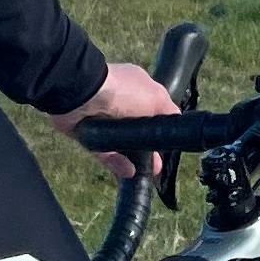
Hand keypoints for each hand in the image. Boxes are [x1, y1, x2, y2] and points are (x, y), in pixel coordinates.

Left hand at [57, 58, 176, 178]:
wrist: (83, 95)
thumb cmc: (124, 91)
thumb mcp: (157, 98)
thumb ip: (168, 113)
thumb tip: (176, 124)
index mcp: (136, 87)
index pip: (152, 108)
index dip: (160, 127)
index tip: (167, 144)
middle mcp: (119, 101)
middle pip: (136, 129)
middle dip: (147, 148)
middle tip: (156, 166)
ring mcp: (102, 117)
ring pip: (120, 143)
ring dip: (131, 158)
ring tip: (142, 173)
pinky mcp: (87, 133)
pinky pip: (103, 151)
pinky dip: (115, 161)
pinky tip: (127, 172)